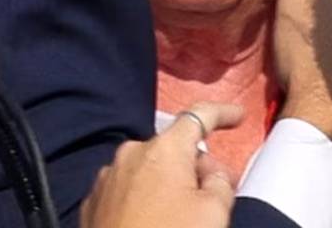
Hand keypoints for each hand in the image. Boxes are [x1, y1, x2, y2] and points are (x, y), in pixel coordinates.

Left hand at [80, 102, 243, 227]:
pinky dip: (146, 197)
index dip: (223, 114)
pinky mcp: (92, 204)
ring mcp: (106, 179)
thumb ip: (220, 182)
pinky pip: (128, 189)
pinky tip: (155, 221)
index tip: (238, 116)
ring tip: (184, 213)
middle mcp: (131, 154)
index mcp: (163, 149)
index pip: (199, 116)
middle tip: (218, 190)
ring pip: (149, 169)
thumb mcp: (214, 213)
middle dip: (196, 163)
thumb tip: (210, 172)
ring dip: (169, 182)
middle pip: (174, 147)